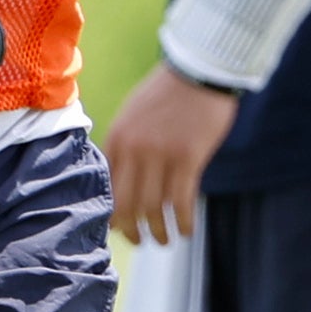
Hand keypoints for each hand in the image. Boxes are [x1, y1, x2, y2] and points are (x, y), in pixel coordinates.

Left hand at [99, 60, 240, 245]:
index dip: (113, 215)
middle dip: (132, 231)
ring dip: (159, 231)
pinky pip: (181, 202)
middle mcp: (134, 150)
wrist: (201, 70)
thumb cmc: (169, 93)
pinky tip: (187, 231)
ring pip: (153, 208)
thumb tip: (120, 182)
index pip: (108, 189)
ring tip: (165, 241)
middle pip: (127, 205)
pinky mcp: (188, 157)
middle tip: (141, 241)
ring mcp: (161, 154)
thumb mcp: (134, 115)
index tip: (120, 228)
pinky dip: (182, 222)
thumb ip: (125, 146)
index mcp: (117, 139)